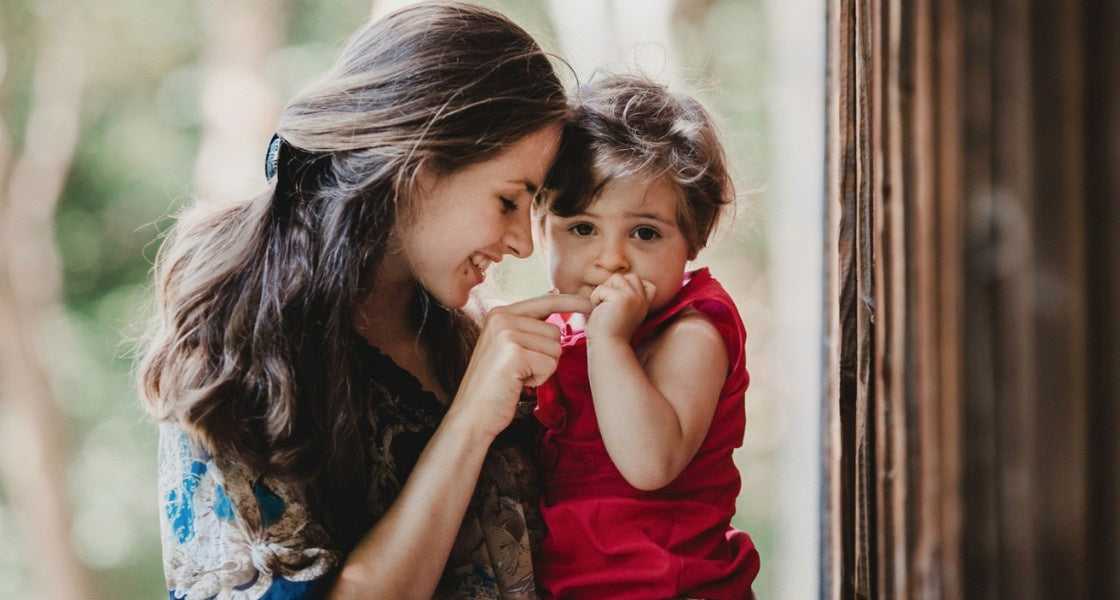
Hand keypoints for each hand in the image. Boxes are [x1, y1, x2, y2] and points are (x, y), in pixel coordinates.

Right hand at [448, 293, 593, 437]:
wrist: (472, 415)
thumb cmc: (494, 384)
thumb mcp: (507, 345)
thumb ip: (528, 323)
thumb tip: (554, 294)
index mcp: (499, 313)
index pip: (545, 301)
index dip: (571, 302)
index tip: (591, 302)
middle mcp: (501, 317)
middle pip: (555, 331)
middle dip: (546, 355)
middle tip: (520, 370)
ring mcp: (507, 333)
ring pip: (555, 348)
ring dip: (542, 368)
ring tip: (517, 376)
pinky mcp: (514, 353)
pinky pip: (550, 364)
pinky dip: (539, 379)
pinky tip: (517, 383)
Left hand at [586, 273, 656, 342]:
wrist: (607, 347)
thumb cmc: (608, 333)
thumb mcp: (621, 313)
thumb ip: (623, 298)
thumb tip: (613, 279)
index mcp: (643, 305)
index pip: (648, 285)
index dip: (632, 287)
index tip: (620, 302)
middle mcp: (641, 300)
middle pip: (631, 276)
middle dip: (616, 286)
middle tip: (608, 304)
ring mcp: (633, 298)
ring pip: (616, 278)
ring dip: (604, 290)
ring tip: (603, 307)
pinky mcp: (621, 298)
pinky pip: (602, 288)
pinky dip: (595, 298)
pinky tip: (598, 312)